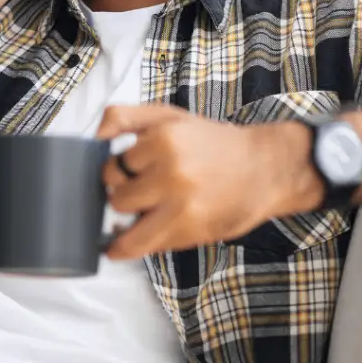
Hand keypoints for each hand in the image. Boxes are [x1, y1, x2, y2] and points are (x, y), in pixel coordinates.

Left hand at [96, 104, 321, 259]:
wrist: (265, 169)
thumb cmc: (212, 143)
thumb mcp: (169, 116)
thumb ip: (127, 117)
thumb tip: (96, 135)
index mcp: (163, 139)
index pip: (113, 165)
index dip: (118, 170)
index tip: (129, 171)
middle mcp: (171, 172)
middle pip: (116, 196)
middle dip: (122, 195)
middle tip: (139, 192)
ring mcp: (181, 205)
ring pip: (126, 224)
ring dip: (124, 222)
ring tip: (128, 220)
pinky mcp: (191, 232)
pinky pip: (145, 246)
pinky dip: (128, 246)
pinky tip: (119, 245)